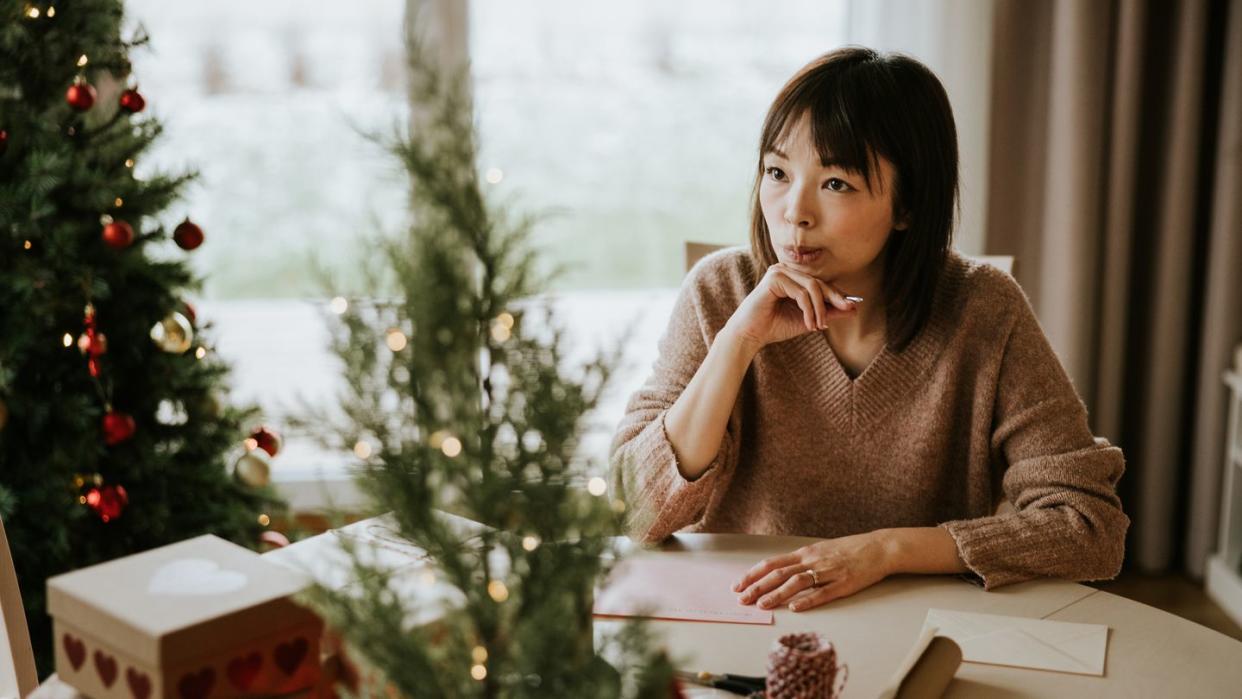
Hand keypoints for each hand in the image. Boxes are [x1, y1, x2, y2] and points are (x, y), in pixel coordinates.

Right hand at [723, 262, 857, 350]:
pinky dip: (809, 310)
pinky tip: (809, 324)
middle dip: (834, 299)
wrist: (750, 335)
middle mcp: (785, 270)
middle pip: (818, 282)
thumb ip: (828, 313)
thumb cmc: (774, 326)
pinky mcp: (774, 278)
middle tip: (846, 312)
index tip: (852, 307)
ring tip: (819, 326)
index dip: (837, 294)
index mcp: (791, 277)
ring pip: (812, 287)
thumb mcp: (807, 319)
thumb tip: (853, 308)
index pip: (819, 283)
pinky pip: (801, 293)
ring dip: (819, 309)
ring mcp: (778, 271)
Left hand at [732, 532, 890, 611]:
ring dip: (776, 594)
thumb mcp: (820, 550)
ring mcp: (828, 572)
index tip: (738, 585)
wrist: (878, 548)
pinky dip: (807, 600)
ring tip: (762, 605)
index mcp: (805, 553)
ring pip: (796, 583)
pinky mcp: (843, 584)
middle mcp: (812, 560)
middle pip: (779, 573)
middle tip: (742, 599)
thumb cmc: (848, 550)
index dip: (753, 574)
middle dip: (758, 586)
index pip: (772, 563)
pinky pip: (822, 593)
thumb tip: (780, 572)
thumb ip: (802, 561)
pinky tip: (794, 608)